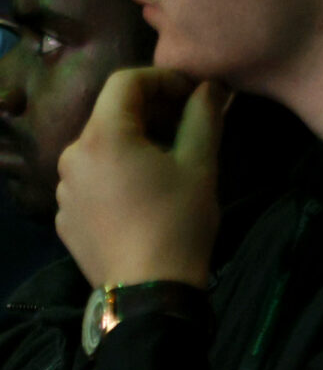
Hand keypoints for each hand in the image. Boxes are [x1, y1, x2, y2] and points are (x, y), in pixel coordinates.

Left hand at [56, 70, 225, 288]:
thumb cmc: (178, 222)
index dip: (163, 79)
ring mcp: (64, 187)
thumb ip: (203, 117)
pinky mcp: (64, 216)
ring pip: (100, 150)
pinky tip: (142, 200)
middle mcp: (72, 154)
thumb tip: (211, 86)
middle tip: (187, 130)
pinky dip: (116, 177)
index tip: (193, 94)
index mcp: (104, 135)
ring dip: (131, 147)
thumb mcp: (200, 166)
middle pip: (111, 116)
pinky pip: (91, 182)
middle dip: (149, 114)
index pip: (127, 82)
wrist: (150, 291)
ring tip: (165, 169)